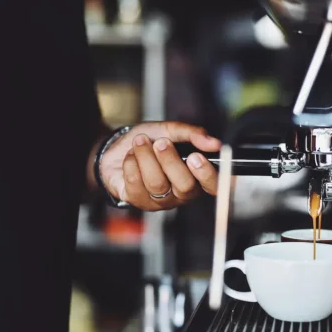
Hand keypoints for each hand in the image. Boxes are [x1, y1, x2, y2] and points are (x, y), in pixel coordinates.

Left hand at [100, 122, 220, 210]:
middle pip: (185, 186)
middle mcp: (182, 193)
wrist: (117, 147)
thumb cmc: (149, 141)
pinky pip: (136, 182)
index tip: (195, 156)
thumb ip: (193, 134)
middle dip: (170, 160)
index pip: (213, 186)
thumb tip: (214, 143)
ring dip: (146, 156)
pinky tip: (131, 156)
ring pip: (157, 183)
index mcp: (196, 176)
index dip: (207, 174)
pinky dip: (131, 162)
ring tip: (140, 142)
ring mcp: (161, 200)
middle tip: (160, 142)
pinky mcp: (139, 201)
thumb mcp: (171, 130)